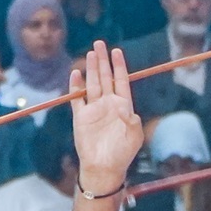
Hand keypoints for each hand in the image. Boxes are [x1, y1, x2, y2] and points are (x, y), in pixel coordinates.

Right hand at [69, 43, 144, 196]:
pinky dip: (75, 86)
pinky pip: (76, 98)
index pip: (121, 81)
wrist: (104, 167)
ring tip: (91, 53)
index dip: (119, 66)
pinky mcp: (81, 117)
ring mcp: (94, 109)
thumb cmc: (123, 152)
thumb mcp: (135, 134)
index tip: (117, 51)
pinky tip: (76, 74)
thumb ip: (132, 118)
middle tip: (100, 43)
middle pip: (105, 77)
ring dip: (91, 69)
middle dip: (103, 61)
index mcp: (123, 106)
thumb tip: (127, 107)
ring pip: (92, 84)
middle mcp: (108, 104)